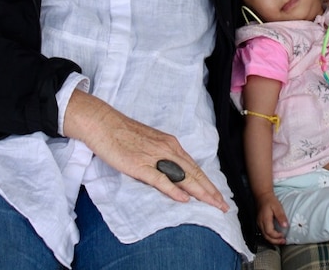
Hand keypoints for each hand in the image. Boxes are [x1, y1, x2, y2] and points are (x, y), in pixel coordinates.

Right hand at [63, 90, 228, 210]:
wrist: (104, 123)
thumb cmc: (123, 133)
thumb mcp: (149, 143)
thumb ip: (162, 156)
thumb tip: (171, 171)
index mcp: (171, 144)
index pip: (194, 167)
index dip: (208, 183)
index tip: (218, 195)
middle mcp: (168, 149)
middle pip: (194, 173)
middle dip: (210, 191)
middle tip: (224, 206)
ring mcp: (155, 157)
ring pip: (184, 176)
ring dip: (200, 192)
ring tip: (213, 204)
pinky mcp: (140, 165)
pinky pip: (161, 179)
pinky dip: (174, 190)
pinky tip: (184, 198)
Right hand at [255, 190, 288, 244]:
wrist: (262, 195)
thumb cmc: (270, 200)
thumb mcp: (277, 207)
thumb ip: (281, 216)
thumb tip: (285, 226)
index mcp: (265, 219)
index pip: (269, 232)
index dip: (277, 236)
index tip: (283, 236)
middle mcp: (260, 223)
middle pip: (266, 236)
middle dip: (275, 241)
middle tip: (283, 242)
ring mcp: (259, 223)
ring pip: (264, 236)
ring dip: (272, 240)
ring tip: (280, 240)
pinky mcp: (259, 223)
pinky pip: (264, 233)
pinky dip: (270, 236)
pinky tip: (275, 236)